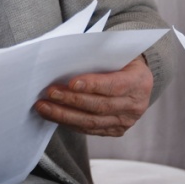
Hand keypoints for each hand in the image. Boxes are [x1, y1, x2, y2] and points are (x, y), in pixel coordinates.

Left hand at [34, 56, 153, 136]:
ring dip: (65, 115)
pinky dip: (70, 123)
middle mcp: (135, 104)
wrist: (138, 79)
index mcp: (139, 81)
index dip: (93, 85)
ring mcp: (126, 120)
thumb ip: (100, 57)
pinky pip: (90, 129)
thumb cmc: (122, 61)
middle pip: (100, 106)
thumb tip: (68, 62)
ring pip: (92, 122)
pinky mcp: (116, 130)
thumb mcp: (118, 53)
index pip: (115, 85)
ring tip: (45, 107)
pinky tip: (55, 116)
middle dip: (72, 100)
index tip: (71, 83)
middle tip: (50, 93)